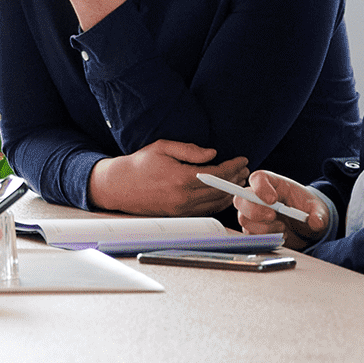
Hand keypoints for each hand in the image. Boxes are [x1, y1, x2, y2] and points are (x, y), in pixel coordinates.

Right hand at [89, 139, 249, 215]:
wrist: (120, 186)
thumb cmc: (140, 164)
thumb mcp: (163, 147)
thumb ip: (190, 150)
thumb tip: (213, 154)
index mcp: (181, 178)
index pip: (218, 173)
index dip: (233, 166)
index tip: (242, 159)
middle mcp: (184, 196)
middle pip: (221, 189)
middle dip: (236, 178)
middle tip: (244, 169)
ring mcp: (182, 209)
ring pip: (216, 202)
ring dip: (230, 191)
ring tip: (236, 180)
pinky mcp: (179, 214)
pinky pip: (206, 210)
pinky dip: (218, 201)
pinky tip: (222, 192)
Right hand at [235, 170, 328, 248]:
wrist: (308, 227)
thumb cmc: (309, 210)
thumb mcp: (318, 209)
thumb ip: (318, 214)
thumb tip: (315, 222)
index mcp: (274, 184)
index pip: (258, 178)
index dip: (260, 187)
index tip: (272, 200)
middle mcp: (259, 198)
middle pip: (242, 198)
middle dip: (255, 210)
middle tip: (273, 217)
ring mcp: (254, 214)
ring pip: (243, 218)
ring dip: (263, 227)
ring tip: (282, 228)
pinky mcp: (254, 230)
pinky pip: (249, 234)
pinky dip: (264, 237)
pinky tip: (279, 235)